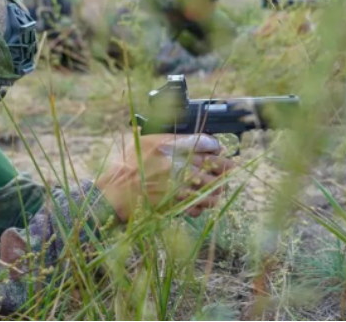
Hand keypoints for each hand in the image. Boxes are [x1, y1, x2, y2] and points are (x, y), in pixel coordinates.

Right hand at [95, 134, 234, 221]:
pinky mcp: (177, 203)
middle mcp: (178, 164)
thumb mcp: (145, 143)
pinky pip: (201, 205)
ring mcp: (180, 185)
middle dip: (226, 166)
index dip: (215, 145)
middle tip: (229, 168)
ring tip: (218, 187)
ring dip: (218, 187)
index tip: (217, 148)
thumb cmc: (127, 166)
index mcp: (170, 146)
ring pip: (213, 187)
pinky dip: (204, 204)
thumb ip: (167, 140)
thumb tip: (191, 142)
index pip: (205, 142)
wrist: (115, 192)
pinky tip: (201, 202)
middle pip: (216, 164)